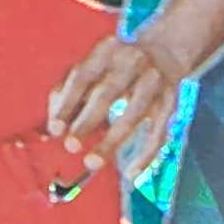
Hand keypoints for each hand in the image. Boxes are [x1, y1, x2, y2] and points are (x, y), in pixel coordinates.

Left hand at [46, 34, 182, 178]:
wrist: (166, 49)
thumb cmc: (115, 67)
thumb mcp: (92, 67)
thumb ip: (68, 92)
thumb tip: (52, 130)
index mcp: (105, 51)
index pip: (82, 76)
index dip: (67, 103)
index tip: (55, 130)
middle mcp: (132, 61)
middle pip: (108, 93)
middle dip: (88, 121)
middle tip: (71, 146)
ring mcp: (154, 80)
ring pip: (135, 113)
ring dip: (112, 140)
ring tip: (92, 162)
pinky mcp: (171, 100)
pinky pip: (160, 131)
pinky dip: (146, 154)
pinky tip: (131, 173)